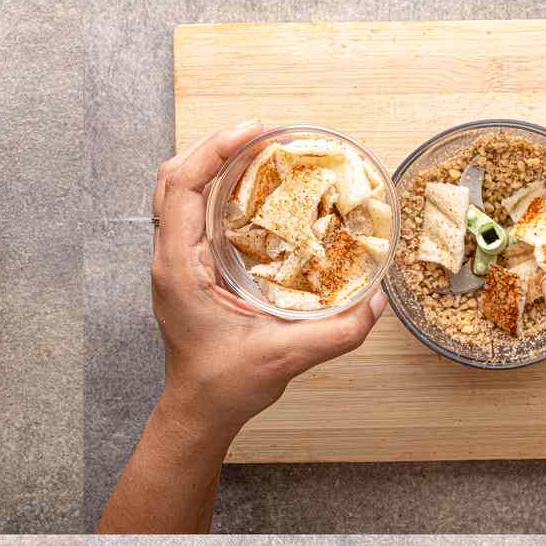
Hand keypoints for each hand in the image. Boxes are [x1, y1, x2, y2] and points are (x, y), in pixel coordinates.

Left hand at [151, 122, 386, 446]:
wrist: (198, 414)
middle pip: (173, 178)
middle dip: (214, 147)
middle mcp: (168, 261)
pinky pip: (191, 215)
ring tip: (259, 154)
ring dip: (213, 166)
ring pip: (178, 194)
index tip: (255, 130)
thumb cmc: (225, 388)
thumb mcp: (285, 359)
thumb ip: (337, 333)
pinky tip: (253, 194)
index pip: (181, 187)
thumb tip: (377, 303)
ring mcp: (173, 265)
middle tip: (263, 134)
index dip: (214, 149)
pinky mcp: (185, 273)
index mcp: (178, 270)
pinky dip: (215, 192)